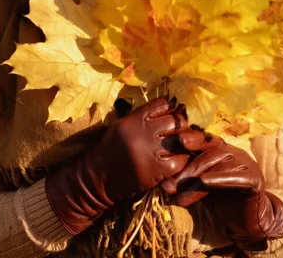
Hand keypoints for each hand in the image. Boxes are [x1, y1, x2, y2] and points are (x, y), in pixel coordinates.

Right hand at [45, 97, 199, 234]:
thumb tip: (168, 107)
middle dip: (183, 124)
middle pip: (176, 122)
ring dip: (186, 141)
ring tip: (185, 142)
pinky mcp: (156, 171)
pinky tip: (177, 158)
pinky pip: (180, 161)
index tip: (177, 109)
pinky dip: (182, 159)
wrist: (95, 178)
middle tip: (183, 128)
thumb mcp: (121, 126)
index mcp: (134, 120)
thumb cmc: (108, 150)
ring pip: (182, 140)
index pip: (162, 104)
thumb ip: (141, 117)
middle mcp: (143, 133)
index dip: (173, 106)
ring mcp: (151, 152)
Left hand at [161, 130, 282, 250]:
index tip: (171, 143)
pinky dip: (219, 178)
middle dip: (186, 171)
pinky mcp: (254, 179)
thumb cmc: (220, 200)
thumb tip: (163, 185)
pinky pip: (236, 176)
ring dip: (196, 182)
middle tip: (168, 187)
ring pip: (218, 167)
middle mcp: (234, 152)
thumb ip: (185, 181)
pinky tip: (205, 182)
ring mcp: (246, 163)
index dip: (188, 140)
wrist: (246, 220)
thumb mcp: (199, 187)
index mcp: (221, 148)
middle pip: (208, 155)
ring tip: (179, 196)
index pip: (203, 140)